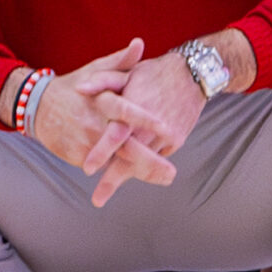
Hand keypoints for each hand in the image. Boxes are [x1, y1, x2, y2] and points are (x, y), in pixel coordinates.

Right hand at [26, 39, 181, 205]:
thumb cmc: (75, 86)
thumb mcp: (96, 70)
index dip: (144, 119)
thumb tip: (140, 43)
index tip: (166, 127)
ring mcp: (86, 143)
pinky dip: (123, 170)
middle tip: (172, 173)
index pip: (124, 110)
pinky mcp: (78, 158)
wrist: (38, 106)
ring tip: (166, 177)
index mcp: (101, 100)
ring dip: (142, 172)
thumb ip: (121, 61)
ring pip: (116, 162)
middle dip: (149, 162)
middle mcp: (94, 124)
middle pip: (124, 146)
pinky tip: (145, 174)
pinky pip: (105, 166)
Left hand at [74, 43, 218, 202]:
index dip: (101, 152)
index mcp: (134, 108)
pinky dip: (143, 167)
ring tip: (106, 193)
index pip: (116, 135)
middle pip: (130, 159)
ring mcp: (165, 136)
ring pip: (143, 163)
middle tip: (97, 199)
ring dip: (126, 176)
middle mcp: (149, 126)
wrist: (192, 74)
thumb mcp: (127, 73)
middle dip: (112, 180)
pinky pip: (157, 157)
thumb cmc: (154, 72)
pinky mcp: (175, 140)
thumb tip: (78, 88)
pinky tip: (129, 172)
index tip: (87, 168)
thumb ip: (102, 81)